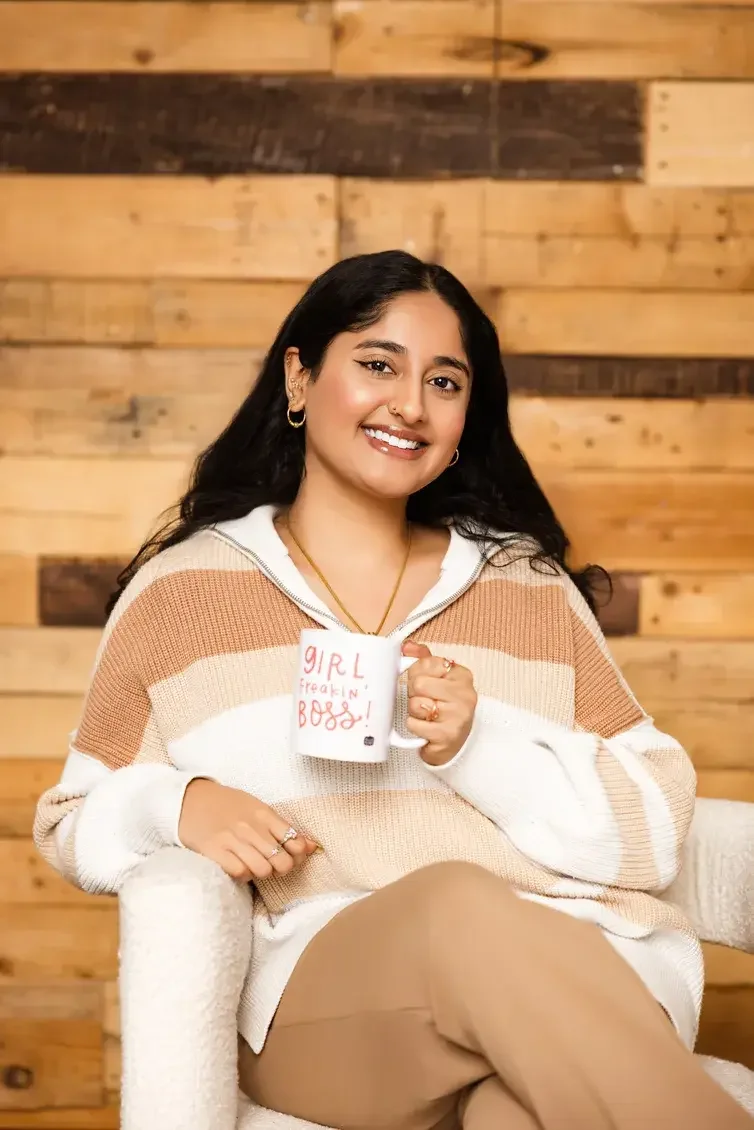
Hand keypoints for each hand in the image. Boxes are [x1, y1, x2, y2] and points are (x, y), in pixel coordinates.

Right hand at [179, 779, 319, 882]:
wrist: (189, 799)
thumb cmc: (227, 805)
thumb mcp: (257, 809)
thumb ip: (282, 827)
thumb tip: (312, 846)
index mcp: (264, 814)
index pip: (295, 841)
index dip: (298, 856)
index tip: (291, 856)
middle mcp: (251, 826)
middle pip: (282, 861)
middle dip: (281, 868)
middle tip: (273, 865)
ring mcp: (232, 839)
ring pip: (263, 870)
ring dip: (262, 873)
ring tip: (254, 865)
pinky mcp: (214, 850)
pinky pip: (240, 872)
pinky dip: (243, 874)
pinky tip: (238, 866)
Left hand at [402, 641, 476, 766]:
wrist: (457, 743)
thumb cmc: (446, 708)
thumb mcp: (439, 679)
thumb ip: (423, 659)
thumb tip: (407, 646)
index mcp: (462, 675)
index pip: (426, 662)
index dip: (417, 673)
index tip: (426, 683)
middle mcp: (464, 694)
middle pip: (418, 683)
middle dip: (414, 693)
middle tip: (425, 700)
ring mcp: (458, 716)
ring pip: (415, 704)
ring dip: (414, 711)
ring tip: (427, 715)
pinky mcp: (447, 735)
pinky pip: (414, 724)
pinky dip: (415, 727)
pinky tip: (426, 728)